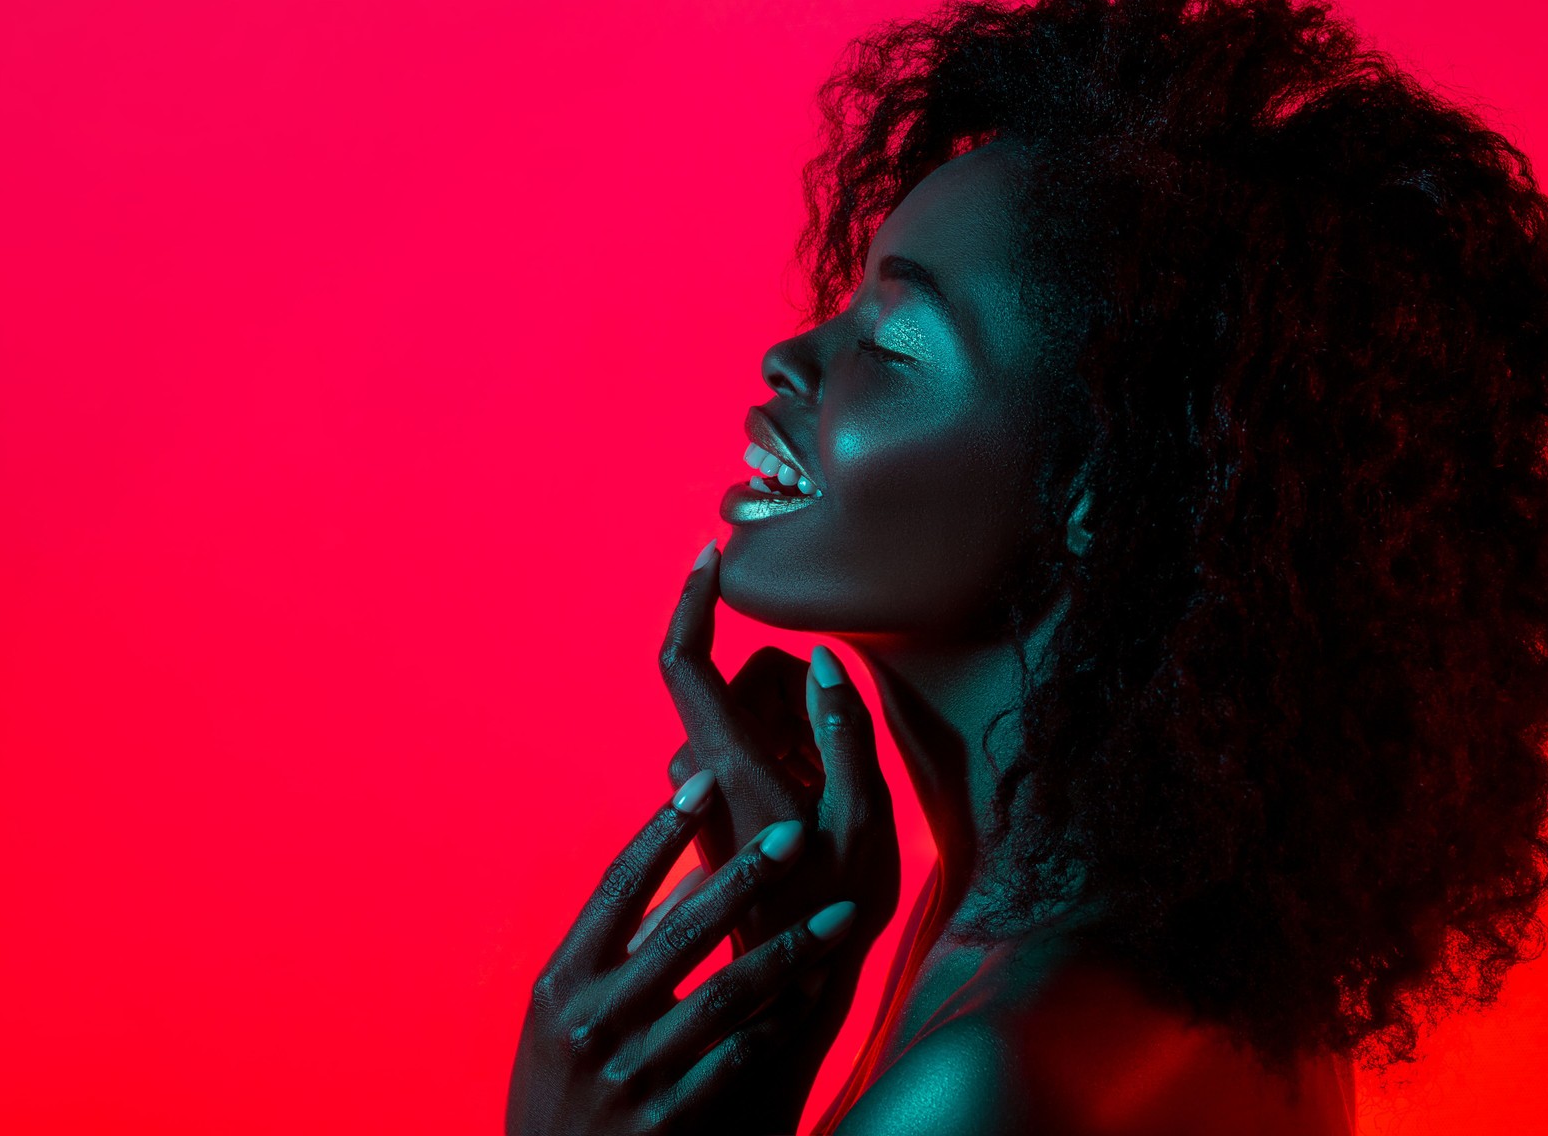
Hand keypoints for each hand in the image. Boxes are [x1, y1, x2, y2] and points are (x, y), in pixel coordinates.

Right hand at [506, 774, 859, 1135]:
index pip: (616, 888)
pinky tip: (820, 991)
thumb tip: (684, 868)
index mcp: (559, 984)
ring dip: (792, 950)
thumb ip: (610, 951)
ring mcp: (631, 1075)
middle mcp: (591, 1023)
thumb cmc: (563, 1087)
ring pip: (726, 995)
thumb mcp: (559, 1015)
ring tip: (842, 914)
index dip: (662, 830)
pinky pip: (742, 1058)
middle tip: (797, 830)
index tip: (706, 777)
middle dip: (744, 875)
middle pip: (680, 931)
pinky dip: (784, 1020)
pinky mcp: (671, 1123)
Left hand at [655, 544, 901, 1126]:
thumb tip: (825, 660)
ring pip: (752, 721)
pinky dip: (786, 762)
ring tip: (827, 804)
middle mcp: (700, 772)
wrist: (779, 995)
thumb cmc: (828, 910)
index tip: (711, 553)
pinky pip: (753, 753)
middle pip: (742, 687)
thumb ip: (844, 732)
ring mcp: (702, 795)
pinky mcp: (712, 813)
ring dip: (794, 736)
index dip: (693, 600)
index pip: (686, 661)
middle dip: (795, 699)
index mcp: (728, 764)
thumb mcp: (862, 821)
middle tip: (836, 763)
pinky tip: (812, 817)